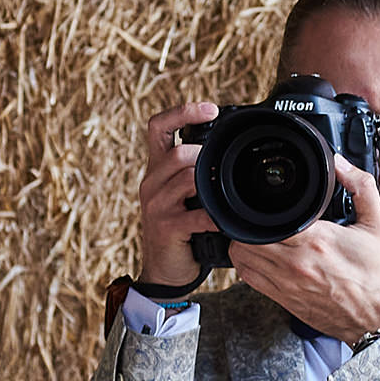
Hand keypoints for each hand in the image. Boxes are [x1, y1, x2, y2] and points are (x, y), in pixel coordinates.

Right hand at [138, 101, 221, 287]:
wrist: (165, 271)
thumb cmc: (181, 230)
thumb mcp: (184, 195)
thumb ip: (197, 172)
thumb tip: (229, 151)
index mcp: (156, 169)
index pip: (158, 126)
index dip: (182, 112)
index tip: (210, 109)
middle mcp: (151, 182)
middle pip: (179, 152)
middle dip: (207, 156)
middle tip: (226, 168)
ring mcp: (156, 205)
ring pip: (187, 178)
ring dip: (212, 184)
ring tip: (227, 193)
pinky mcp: (165, 226)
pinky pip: (196, 214)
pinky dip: (216, 216)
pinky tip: (226, 220)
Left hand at [229, 156, 379, 345]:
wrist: (377, 319)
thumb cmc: (377, 277)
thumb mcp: (377, 225)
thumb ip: (360, 188)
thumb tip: (341, 164)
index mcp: (316, 240)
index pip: (269, 217)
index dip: (260, 204)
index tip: (266, 199)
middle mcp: (295, 263)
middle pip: (246, 236)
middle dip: (248, 221)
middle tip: (258, 213)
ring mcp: (286, 283)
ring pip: (241, 256)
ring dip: (243, 241)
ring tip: (256, 232)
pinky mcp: (283, 299)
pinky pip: (248, 277)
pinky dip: (246, 263)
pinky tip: (259, 254)